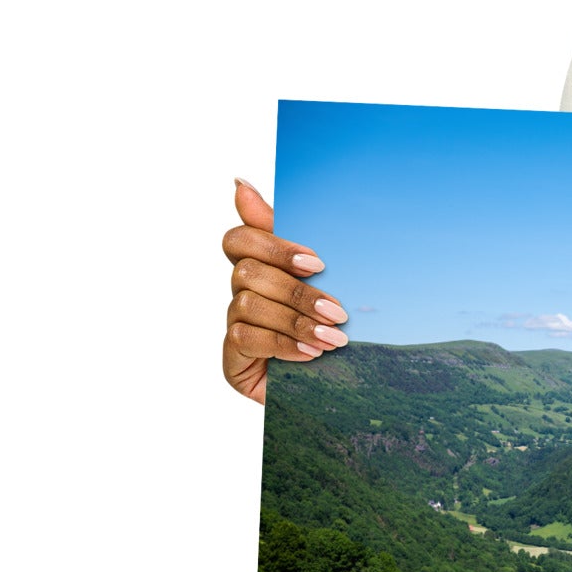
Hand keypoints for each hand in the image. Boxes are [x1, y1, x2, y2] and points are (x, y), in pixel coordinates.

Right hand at [221, 178, 348, 403]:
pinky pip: (246, 338)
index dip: (274, 246)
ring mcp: (235, 324)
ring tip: (334, 338)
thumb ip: (293, 238)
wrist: (336, 389)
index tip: (318, 263)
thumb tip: (239, 182)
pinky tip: (312, 355)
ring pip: (249, 304)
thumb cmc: (330, 327)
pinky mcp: (232, 357)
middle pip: (248, 272)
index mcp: (261, 267)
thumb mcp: (326, 281)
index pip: (240, 239)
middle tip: (339, 311)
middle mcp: (241, 292)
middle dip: (297, 292)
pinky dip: (283, 345)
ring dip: (296, 321)